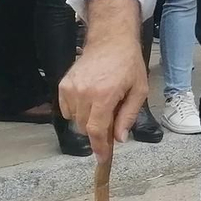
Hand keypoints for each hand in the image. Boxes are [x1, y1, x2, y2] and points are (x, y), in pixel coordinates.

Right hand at [59, 0, 150, 161]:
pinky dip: (78, 110)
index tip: (102, 158)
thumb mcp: (138, 91)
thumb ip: (127, 116)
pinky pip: (67, 109)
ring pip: (76, 120)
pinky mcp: (62, 85)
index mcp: (104, 95)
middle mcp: (83, 93)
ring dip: (89, 120)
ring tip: (103, 105)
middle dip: (99, 131)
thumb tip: (119, 139)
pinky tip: (90, 99)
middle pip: (86, 127)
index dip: (99, 147)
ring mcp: (70, 88)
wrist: (111, 41)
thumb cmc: (129, 65)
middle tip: (111, 121)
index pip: (96, 130)